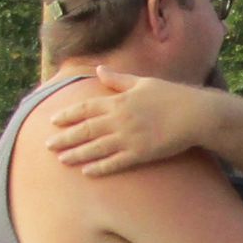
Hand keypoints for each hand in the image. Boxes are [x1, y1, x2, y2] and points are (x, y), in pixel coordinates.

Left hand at [42, 67, 209, 176]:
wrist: (195, 114)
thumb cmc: (171, 95)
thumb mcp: (142, 82)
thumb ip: (118, 79)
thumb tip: (99, 70)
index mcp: (119, 100)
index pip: (86, 108)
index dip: (68, 115)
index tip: (53, 120)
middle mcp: (120, 119)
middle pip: (85, 129)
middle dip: (65, 137)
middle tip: (47, 145)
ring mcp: (129, 138)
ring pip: (96, 148)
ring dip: (77, 154)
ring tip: (61, 160)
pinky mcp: (140, 153)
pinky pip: (115, 163)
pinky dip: (100, 168)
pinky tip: (87, 172)